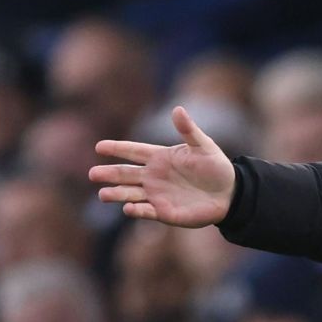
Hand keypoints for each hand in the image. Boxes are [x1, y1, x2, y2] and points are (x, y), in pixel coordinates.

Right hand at [90, 105, 235, 227]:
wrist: (230, 194)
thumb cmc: (216, 167)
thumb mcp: (203, 146)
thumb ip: (188, 130)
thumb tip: (177, 109)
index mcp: (159, 157)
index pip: (133, 151)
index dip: (117, 148)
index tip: (99, 147)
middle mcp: (153, 176)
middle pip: (125, 174)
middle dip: (109, 174)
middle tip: (92, 174)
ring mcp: (157, 195)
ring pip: (130, 194)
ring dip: (116, 194)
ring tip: (102, 194)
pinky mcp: (164, 212)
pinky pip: (146, 211)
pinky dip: (136, 210)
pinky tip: (127, 208)